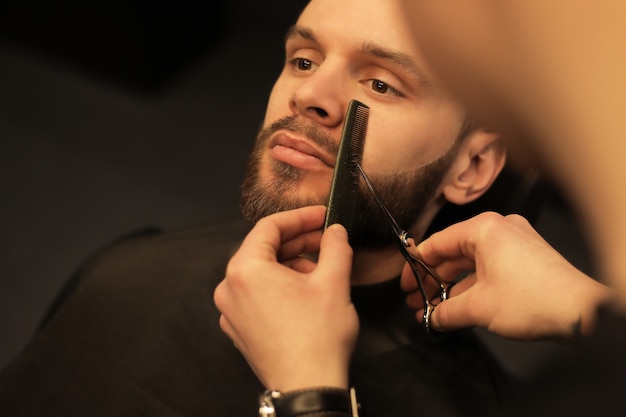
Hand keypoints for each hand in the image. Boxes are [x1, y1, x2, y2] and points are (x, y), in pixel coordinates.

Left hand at [214, 205, 357, 390]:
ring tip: (320, 270)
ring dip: (291, 264)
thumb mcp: (334, 281)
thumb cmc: (317, 339)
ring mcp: (232, 311)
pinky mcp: (240, 329)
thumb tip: (335, 231)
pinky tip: (305, 292)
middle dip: (297, 241)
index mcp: (245, 269)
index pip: (269, 227)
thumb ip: (335, 246)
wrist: (308, 387)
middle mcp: (230, 288)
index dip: (300, 217)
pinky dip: (280, 286)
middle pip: (263, 249)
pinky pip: (257, 295)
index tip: (321, 215)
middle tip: (325, 238)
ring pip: (262, 272)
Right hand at [401, 212, 611, 340]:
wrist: (581, 312)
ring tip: (432, 310)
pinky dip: (471, 288)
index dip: (416, 266)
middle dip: (432, 280)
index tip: (405, 284)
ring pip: (470, 265)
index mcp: (484, 229)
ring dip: (450, 288)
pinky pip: (487, 270)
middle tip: (415, 299)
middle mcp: (498, 230)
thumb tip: (431, 318)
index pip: (437, 243)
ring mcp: (513, 245)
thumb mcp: (479, 307)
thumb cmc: (535, 299)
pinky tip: (456, 309)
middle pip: (453, 254)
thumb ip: (446, 312)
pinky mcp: (524, 260)